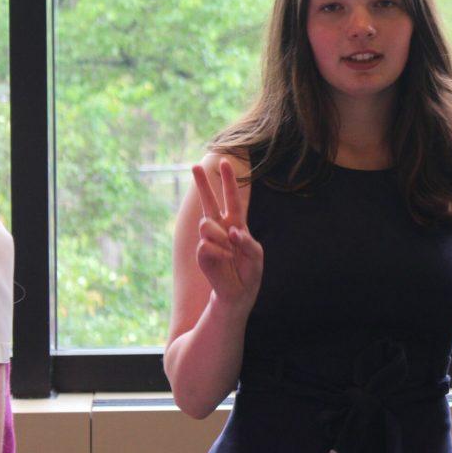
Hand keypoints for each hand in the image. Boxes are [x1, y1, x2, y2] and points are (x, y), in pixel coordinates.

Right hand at [192, 159, 263, 308]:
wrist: (238, 291)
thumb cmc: (249, 270)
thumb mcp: (256, 254)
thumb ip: (247, 241)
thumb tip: (231, 231)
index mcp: (236, 222)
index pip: (231, 198)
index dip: (229, 180)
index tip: (225, 161)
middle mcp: (221, 227)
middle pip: (209, 201)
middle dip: (202, 183)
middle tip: (195, 165)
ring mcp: (209, 239)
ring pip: (206, 224)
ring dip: (220, 237)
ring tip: (230, 252)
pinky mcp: (202, 252)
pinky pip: (206, 244)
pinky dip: (219, 253)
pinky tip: (225, 260)